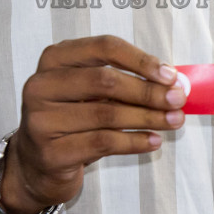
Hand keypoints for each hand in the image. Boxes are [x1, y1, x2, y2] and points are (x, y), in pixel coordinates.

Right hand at [1, 35, 185, 213]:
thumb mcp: (90, 93)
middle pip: (106, 80)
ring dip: (147, 117)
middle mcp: (42, 85)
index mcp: (55, 58)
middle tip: (178, 100)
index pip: (104, 48)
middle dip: (148, 91)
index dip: (140, 60)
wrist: (35, 166)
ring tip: (174, 121)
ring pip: (106, 114)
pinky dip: (134, 141)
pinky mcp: (51, 152)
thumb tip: (173, 82)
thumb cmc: (72, 121)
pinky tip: (153, 141)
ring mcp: (42, 120)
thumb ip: (124, 82)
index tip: (170, 75)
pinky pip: (103, 143)